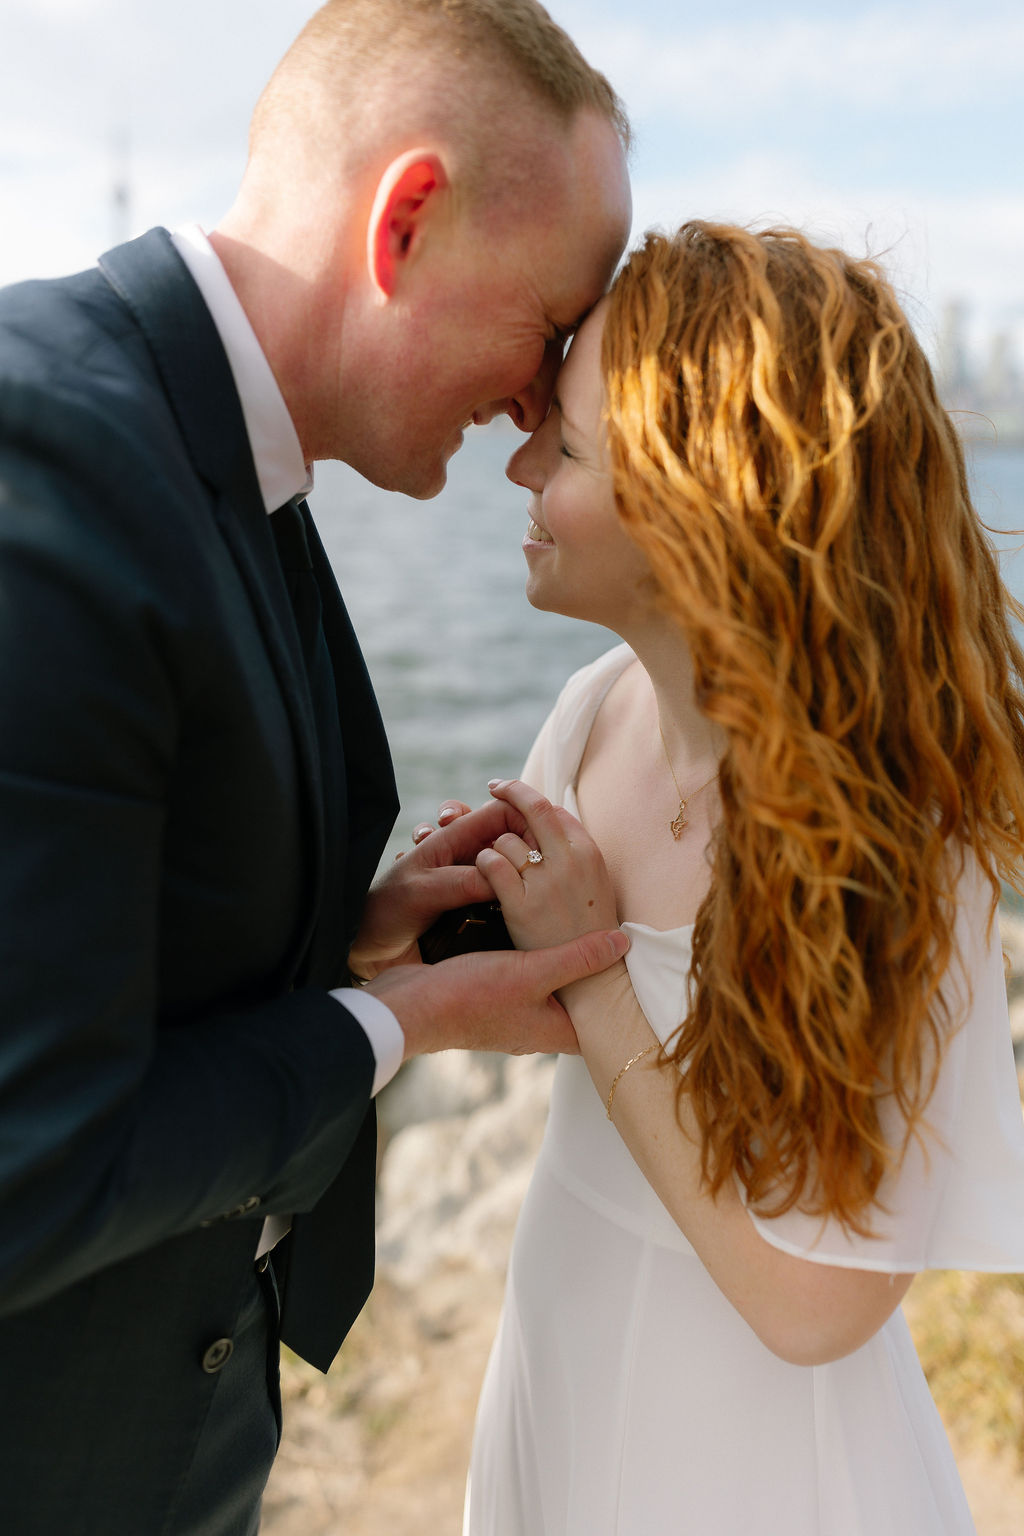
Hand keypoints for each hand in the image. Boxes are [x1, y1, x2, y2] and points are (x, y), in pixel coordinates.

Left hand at [350, 797, 532, 976]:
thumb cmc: (386, 910)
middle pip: (512, 839)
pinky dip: (514, 902)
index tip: (540, 844)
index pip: (500, 812)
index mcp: (452, 838)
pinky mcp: (475, 911)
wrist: (368, 949)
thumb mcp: (424, 891)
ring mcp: (473, 883)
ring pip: (510, 870)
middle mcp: (466, 857)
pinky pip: (504, 900)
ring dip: (519, 878)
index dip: (525, 819)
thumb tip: (508, 879)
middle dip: (526, 849)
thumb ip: (463, 882)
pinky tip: (519, 915)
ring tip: (523, 894)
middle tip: (533, 869)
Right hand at [364, 927, 630, 1058]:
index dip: (621, 1001)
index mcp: (555, 1032)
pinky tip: (533, 927)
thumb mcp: (532, 972)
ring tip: (577, 926)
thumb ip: (577, 957)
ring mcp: (513, 1017)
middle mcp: (538, 1029)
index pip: (601, 1024)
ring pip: (550, 985)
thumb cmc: (471, 996)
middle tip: (611, 935)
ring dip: (561, 958)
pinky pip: (523, 976)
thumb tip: (622, 944)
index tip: (637, 968)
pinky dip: (532, 954)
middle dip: (592, 971)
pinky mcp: (491, 999)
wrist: (410, 1008)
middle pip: (578, 999)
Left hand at [476, 779, 619, 951]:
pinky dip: (484, 863)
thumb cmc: (587, 927)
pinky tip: (485, 872)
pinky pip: (492, 865)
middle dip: (510, 791)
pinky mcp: (522, 904)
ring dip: (495, 845)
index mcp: (589, 853)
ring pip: (507, 840)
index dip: (530, 800)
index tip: (514, 794)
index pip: (554, 809)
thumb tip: (551, 816)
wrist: (590, 977)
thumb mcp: (594, 881)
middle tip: (494, 787)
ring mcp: (546, 883)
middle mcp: (569, 862)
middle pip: (534, 807)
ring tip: (495, 860)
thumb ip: (574, 849)